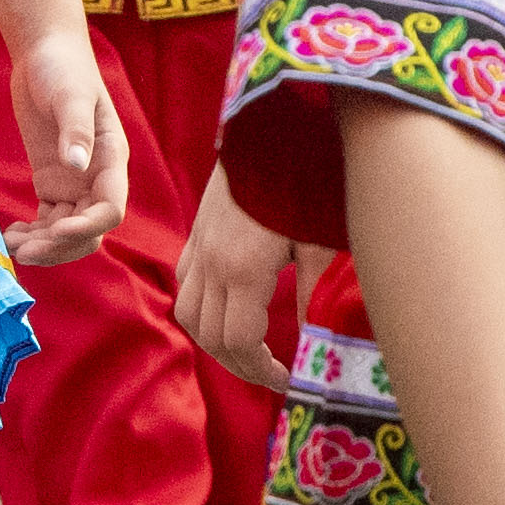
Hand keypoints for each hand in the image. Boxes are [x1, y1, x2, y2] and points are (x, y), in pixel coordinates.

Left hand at [0, 22, 127, 266]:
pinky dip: (33, 233)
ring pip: (66, 230)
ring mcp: (74, 182)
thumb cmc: (63, 68)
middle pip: (88, 230)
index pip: (110, 208)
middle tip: (25, 251)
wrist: (45, 54)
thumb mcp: (69, 95)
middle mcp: (97, 178)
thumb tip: (77, 165)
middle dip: (61, 246)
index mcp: (111, 160)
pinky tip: (10, 236)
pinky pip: (47, 219)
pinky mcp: (51, 181)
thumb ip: (75, 129)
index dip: (86, 226)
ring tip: (11, 246)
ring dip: (44, 245)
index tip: (54, 229)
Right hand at [175, 182, 306, 392]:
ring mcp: (198, 245)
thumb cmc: (305, 178)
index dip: (261, 370)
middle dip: (239, 364)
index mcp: (241, 267)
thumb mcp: (319, 240)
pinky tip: (229, 309)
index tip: (288, 380)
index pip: (238, 341)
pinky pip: (185, 283)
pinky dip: (201, 308)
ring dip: (215, 341)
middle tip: (273, 374)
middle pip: (209, 335)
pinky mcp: (197, 232)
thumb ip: (315, 293)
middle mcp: (210, 261)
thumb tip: (318, 343)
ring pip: (188, 313)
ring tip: (249, 351)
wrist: (273, 124)